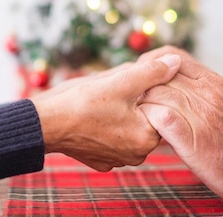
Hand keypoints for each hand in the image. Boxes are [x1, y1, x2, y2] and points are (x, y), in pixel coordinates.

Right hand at [31, 54, 180, 170]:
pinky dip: (107, 126)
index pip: (160, 108)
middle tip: (113, 90)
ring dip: (121, 113)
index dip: (146, 89)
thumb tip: (176, 62)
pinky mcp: (101, 161)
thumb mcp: (122, 81)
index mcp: (147, 137)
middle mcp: (137, 155)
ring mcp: (118, 160)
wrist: (46, 125)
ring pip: (128, 128)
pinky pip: (113, 139)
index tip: (129, 82)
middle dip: (134, 101)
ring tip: (101, 102)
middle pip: (144, 118)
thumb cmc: (83, 103)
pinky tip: (93, 116)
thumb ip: (152, 72)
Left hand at [138, 47, 222, 199]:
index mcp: (215, 82)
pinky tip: (145, 126)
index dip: (153, 62)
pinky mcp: (190, 137)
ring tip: (136, 114)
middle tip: (133, 96)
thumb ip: (208, 89)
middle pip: (160, 76)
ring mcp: (198, 113)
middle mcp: (206, 92)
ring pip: (156, 94)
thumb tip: (185, 82)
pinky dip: (148, 119)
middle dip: (143, 85)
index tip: (144, 72)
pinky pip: (159, 116)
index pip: (174, 57)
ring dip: (143, 103)